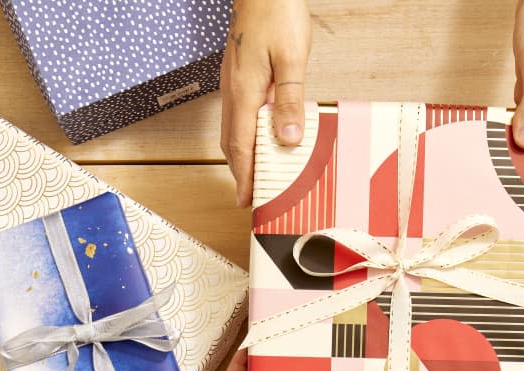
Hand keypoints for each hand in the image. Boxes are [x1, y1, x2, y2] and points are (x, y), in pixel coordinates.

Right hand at [220, 0, 312, 206]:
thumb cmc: (277, 15)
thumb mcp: (291, 59)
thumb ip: (289, 100)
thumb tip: (287, 138)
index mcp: (245, 91)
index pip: (241, 144)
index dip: (244, 175)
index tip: (247, 199)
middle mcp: (233, 91)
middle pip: (232, 141)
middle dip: (240, 171)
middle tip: (251, 196)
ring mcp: (233, 83)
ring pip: (233, 129)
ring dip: (242, 155)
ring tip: (255, 175)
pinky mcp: (239, 75)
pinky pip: (238, 115)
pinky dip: (245, 135)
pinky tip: (259, 138)